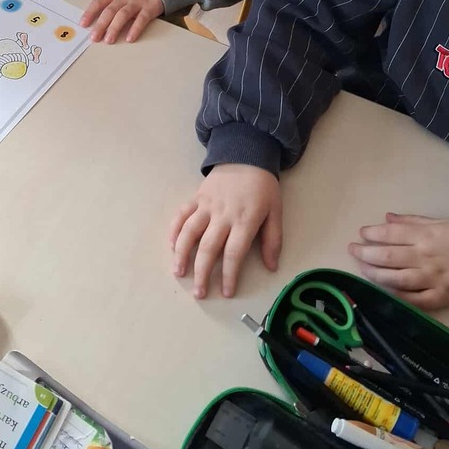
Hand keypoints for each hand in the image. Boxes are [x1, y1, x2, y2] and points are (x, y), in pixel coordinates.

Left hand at [80, 0, 163, 43]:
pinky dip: (134, 29)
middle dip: (101, 25)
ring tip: (109, 40)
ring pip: (122, 15)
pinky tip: (129, 38)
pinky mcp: (149, 8)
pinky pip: (141, 20)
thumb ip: (110, 5)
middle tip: (94, 38)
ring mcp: (136, 2)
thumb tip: (97, 23)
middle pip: (109, 11)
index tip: (83, 24)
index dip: (90, 13)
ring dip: (114, 28)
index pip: (98, 2)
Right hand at [170, 164, 281, 298]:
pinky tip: (172, 245)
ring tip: (178, 272)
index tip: (225, 292)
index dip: (228, 275)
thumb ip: (273, 239)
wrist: (246, 154)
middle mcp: (223, 215)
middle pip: (208, 248)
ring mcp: (206, 206)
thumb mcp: (276, 211)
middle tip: (199, 293)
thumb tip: (271, 266)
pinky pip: (181, 215)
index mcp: (244, 220)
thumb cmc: (263, 187)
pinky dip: (174, 230)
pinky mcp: (196, 197)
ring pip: (189, 233)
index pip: (233, 254)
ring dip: (181, 254)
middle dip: (202, 274)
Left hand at [349, 213, 448, 309]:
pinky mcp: (440, 297)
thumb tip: (386, 218)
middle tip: (353, 250)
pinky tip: (383, 291)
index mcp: (424, 236)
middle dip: (365, 253)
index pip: (390, 234)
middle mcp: (424, 257)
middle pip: (387, 256)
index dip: (371, 234)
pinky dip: (396, 296)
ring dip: (374, 274)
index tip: (361, 234)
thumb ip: (411, 221)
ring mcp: (431, 279)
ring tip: (362, 269)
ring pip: (395, 279)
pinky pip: (414, 300)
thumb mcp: (438, 222)